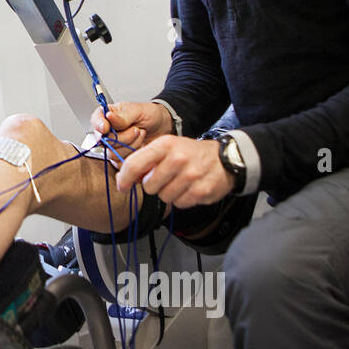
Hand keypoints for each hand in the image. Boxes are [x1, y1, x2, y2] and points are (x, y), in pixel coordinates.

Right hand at [90, 101, 174, 150]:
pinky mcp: (121, 157)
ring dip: (130, 145)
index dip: (99, 125)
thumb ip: (122, 116)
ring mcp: (113, 146)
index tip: (106, 128)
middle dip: (123, 137)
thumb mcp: (138, 110)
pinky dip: (133, 154)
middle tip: (136, 129)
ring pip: (112, 153)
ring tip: (140, 135)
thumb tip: (108, 116)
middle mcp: (107, 132)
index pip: (95, 120)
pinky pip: (120, 162)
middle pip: (104, 141)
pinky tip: (140, 145)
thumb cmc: (149, 115)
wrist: (163, 126)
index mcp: (107, 116)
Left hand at [114, 135, 235, 207]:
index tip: (122, 186)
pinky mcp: (201, 191)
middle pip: (149, 186)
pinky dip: (182, 199)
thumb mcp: (168, 147)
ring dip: (169, 193)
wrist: (226, 159)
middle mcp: (178, 159)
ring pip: (163, 197)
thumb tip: (126, 178)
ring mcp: (190, 176)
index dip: (124, 179)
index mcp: (165, 145)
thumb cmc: (192, 153)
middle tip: (166, 178)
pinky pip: (179, 203)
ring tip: (180, 182)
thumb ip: (146, 160)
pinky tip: (190, 188)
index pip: (135, 164)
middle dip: (154, 185)